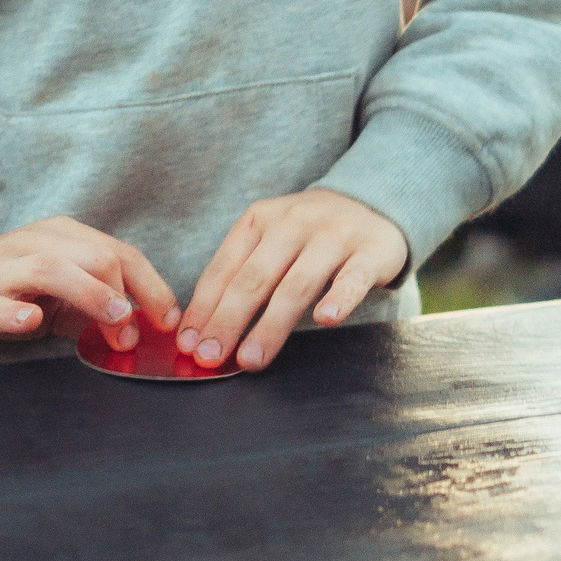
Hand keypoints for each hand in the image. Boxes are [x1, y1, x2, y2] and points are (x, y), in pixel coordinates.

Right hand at [0, 217, 177, 361]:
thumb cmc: (5, 292)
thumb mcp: (59, 292)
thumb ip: (97, 304)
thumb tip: (145, 328)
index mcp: (63, 238)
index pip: (119, 253)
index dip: (151, 286)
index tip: (169, 322)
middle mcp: (35, 245)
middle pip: (93, 254)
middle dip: (122, 293)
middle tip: (133, 336)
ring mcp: (1, 272)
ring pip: (49, 268)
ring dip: (88, 293)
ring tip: (113, 319)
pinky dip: (14, 311)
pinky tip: (31, 320)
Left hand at [178, 190, 407, 372]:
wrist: (371, 203)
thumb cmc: (308, 235)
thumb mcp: (269, 240)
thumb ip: (240, 276)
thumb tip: (202, 330)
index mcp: (260, 220)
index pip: (225, 268)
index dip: (204, 307)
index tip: (188, 343)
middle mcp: (293, 223)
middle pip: (255, 278)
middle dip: (228, 321)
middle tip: (210, 356)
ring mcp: (333, 236)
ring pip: (297, 284)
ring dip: (271, 325)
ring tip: (251, 358)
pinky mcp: (370, 251)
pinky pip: (353, 278)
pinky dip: (339, 298)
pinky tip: (325, 319)